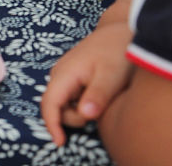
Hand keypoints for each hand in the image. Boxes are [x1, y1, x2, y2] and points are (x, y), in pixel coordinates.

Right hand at [41, 18, 134, 145]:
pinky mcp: (74, 74)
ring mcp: (65, 73)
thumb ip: (97, 95)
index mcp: (64, 73)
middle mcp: (59, 73)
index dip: (52, 125)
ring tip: (105, 99)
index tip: (61, 143)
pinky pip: (71, 96)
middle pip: (56, 107)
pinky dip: (83, 103)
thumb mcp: (112, 75)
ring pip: (64, 102)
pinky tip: (101, 95)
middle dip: (75, 117)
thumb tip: (85, 115)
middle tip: (102, 109)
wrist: (122, 29)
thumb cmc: (118, 51)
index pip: (49, 104)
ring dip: (81, 110)